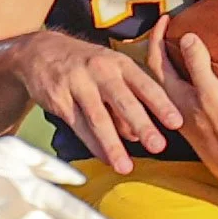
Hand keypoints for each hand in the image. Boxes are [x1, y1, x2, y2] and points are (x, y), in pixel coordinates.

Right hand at [13, 30, 183, 173]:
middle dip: (142, 124)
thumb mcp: (111, 67)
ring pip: (99, 118)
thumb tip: (141, 135)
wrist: (41, 51)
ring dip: (113, 145)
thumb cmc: (86, 63)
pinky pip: (79, 126)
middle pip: (123, 101)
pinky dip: (93, 145)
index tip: (176, 123)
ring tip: (126, 167)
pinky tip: (105, 159)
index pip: (144, 84)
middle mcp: (100, 71)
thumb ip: (128, 96)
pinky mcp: (60, 99)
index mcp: (119, 62)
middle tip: (158, 146)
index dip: (161, 103)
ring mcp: (78, 84)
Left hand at [146, 16, 217, 199]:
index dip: (158, 36)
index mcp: (174, 96)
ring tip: (181, 48)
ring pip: (170, 84)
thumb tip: (187, 37)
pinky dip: (186, 78)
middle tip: (169, 29)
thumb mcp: (213, 93)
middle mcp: (174, 106)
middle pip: (159, 71)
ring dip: (173, 64)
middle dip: (162, 47)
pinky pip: (184, 93)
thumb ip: (198, 65)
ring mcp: (186, 115)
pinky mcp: (200, 123)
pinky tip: (197, 77)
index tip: (165, 18)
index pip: (156, 60)